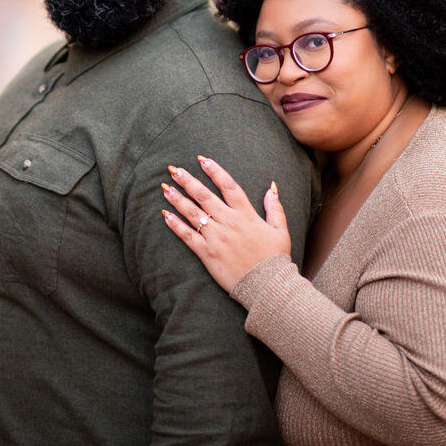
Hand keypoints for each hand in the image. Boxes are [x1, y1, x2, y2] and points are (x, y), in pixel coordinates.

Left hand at [161, 156, 291, 293]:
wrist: (267, 286)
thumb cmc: (275, 258)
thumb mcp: (280, 230)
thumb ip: (275, 207)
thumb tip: (271, 186)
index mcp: (246, 215)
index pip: (228, 186)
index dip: (214, 171)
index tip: (202, 159)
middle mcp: (229, 222)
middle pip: (204, 196)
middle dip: (188, 181)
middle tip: (173, 170)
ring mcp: (217, 237)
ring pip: (193, 213)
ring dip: (177, 199)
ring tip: (165, 187)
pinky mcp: (208, 253)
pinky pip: (188, 236)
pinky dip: (176, 225)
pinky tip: (165, 215)